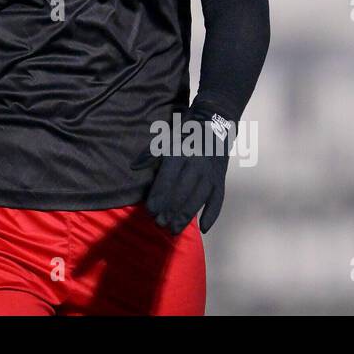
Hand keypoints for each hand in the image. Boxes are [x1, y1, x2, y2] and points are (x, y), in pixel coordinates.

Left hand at [131, 107, 235, 235]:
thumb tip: (133, 167)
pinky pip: (218, 199)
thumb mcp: (165, 138)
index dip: (159, 197)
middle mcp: (195, 165)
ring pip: (198, 199)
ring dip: (186, 217)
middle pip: (182, 193)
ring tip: (174, 230)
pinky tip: (203, 228)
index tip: (150, 211)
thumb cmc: (184, 133)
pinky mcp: (220, 179)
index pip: (168, 180)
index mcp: (179, 154)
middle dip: (169, 211)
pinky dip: (212, 214)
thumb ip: (150, 154)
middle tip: (159, 224)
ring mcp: (210, 173)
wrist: (215, 123)